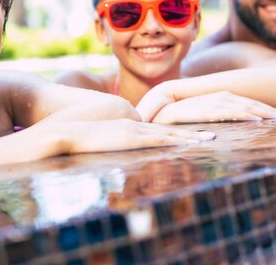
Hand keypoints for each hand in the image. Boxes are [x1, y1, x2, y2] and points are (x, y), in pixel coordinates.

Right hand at [58, 119, 214, 153]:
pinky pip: (160, 139)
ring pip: (170, 131)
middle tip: (212, 132)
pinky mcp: (131, 137)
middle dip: (191, 129)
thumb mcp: (96, 140)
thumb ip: (109, 143)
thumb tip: (113, 154)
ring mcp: (135, 129)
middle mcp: (136, 122)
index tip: (192, 135)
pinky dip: (178, 140)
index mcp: (128, 122)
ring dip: (191, 135)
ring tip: (211, 138)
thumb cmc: (74, 139)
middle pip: (169, 126)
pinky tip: (192, 143)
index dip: (176, 131)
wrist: (63, 133)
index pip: (157, 127)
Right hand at [150, 91, 275, 123]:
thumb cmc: (182, 116)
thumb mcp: (202, 117)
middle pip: (250, 104)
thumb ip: (216, 119)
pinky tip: (256, 121)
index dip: (265, 109)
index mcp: (221, 98)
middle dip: (269, 110)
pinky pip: (229, 113)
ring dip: (262, 113)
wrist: (160, 109)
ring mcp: (214, 103)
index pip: (248, 103)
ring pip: (244, 107)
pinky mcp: (207, 110)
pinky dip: (244, 115)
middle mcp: (220, 98)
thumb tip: (229, 129)